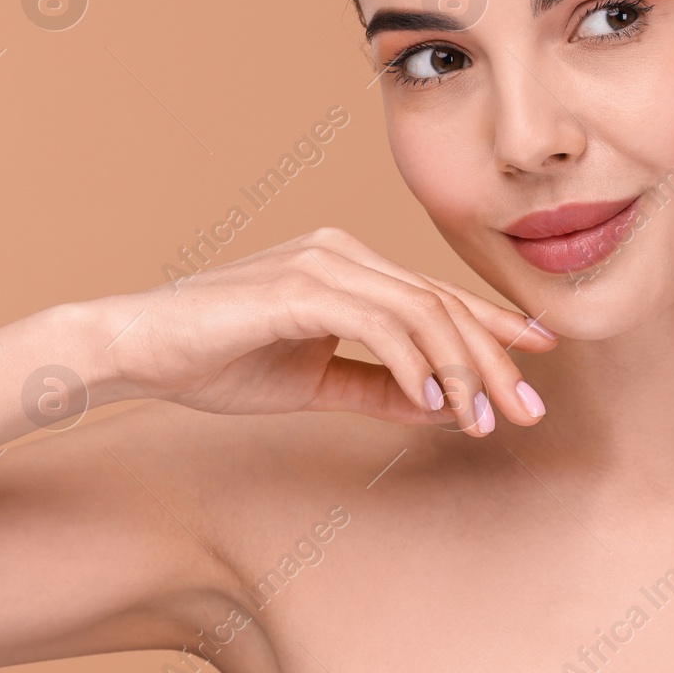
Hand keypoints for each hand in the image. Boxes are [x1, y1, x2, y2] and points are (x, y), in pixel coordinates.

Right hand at [83, 227, 556, 434]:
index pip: (438, 297)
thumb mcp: (314, 383)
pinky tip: (432, 405)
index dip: (494, 328)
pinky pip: (379, 324)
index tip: (538, 360)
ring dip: (461, 371)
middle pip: (442, 303)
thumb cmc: (215, 360)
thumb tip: (445, 407)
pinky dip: (412, 365)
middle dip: (495, 359)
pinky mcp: (300, 287)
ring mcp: (323, 264)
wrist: (135, 349)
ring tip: (483, 420)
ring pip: (422, 312)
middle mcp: (344, 253)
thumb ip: (378, 388)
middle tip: (530, 409)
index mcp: (349, 267)